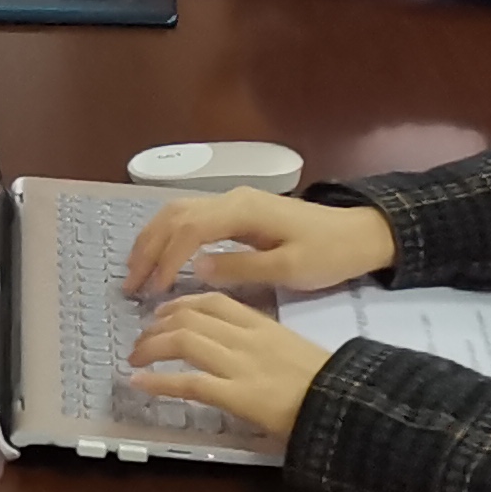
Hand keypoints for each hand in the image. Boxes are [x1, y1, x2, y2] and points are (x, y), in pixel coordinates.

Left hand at [121, 292, 335, 442]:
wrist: (347, 405)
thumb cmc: (325, 383)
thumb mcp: (292, 350)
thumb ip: (262, 343)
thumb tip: (233, 347)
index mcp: (262, 325)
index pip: (212, 302)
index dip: (179, 304)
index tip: (161, 314)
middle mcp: (247, 339)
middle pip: (190, 317)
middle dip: (157, 326)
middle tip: (141, 340)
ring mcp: (241, 366)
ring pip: (184, 341)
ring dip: (151, 347)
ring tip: (135, 358)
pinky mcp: (238, 396)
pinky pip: (190, 383)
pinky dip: (160, 381)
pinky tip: (140, 383)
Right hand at [122, 188, 394, 300]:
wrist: (360, 234)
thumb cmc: (328, 253)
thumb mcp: (288, 268)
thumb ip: (241, 268)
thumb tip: (196, 269)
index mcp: (243, 211)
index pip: (189, 231)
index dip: (166, 260)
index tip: (154, 291)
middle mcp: (232, 200)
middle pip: (173, 216)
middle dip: (147, 249)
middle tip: (130, 285)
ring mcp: (233, 203)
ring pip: (177, 214)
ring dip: (153, 241)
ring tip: (136, 273)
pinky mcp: (237, 212)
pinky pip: (191, 219)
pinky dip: (168, 237)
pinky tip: (161, 258)